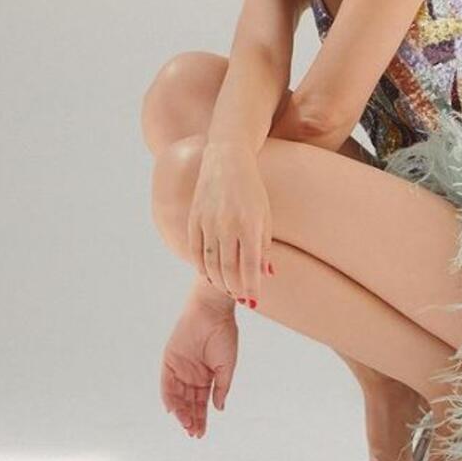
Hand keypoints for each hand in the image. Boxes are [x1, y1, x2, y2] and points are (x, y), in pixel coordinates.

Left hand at [160, 294, 238, 437]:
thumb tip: (219, 408)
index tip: (201, 433)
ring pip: (178, 396)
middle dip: (191, 418)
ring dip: (181, 411)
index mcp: (207, 375)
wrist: (212, 313)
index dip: (201, 417)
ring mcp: (180, 368)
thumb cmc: (223, 334)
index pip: (202, 401)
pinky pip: (166, 383)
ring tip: (187, 425)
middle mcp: (192, 374)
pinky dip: (168, 397)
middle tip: (194, 433)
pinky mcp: (170, 360)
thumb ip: (222, 387)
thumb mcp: (227, 366)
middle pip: (189, 402)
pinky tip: (173, 410)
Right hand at [188, 142, 272, 303]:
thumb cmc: (252, 189)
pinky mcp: (194, 218)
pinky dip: (202, 267)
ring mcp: (208, 221)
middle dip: (235, 288)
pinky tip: (210, 274)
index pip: (250, 266)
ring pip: (210, 263)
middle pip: (228, 269)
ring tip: (228, 289)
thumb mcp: (265, 215)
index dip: (252, 287)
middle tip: (241, 298)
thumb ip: (265, 246)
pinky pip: (196, 251)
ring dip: (219, 281)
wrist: (228, 159)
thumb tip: (267, 274)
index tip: (254, 301)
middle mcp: (227, 224)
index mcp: (249, 224)